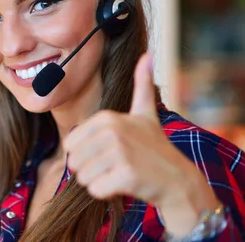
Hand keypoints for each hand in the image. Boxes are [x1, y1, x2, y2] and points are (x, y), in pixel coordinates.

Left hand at [63, 52, 219, 234]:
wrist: (178, 179)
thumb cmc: (154, 147)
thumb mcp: (145, 112)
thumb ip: (142, 85)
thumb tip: (147, 55)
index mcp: (107, 118)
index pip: (70, 145)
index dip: (84, 156)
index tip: (107, 153)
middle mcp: (112, 131)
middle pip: (74, 162)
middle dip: (89, 170)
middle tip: (114, 167)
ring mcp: (120, 152)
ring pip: (83, 178)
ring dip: (98, 182)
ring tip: (119, 174)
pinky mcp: (126, 175)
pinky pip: (95, 190)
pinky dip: (106, 193)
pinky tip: (124, 185)